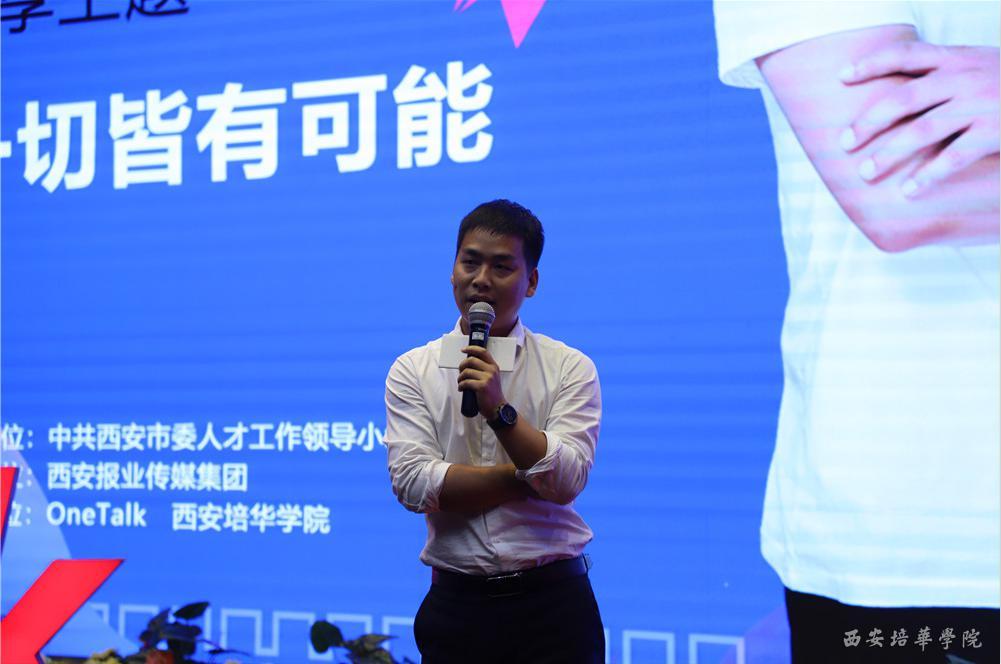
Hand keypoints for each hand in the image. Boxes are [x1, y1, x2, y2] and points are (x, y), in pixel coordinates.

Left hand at [458, 346, 503, 417]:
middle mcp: (492, 370)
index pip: (483, 352)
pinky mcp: (482, 386)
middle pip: (471, 360)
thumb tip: (468, 364)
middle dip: (462, 365)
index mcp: (494, 366)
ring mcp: (487, 378)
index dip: (471, 348)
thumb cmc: (492, 394)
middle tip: (460, 372)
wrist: (498, 408)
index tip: (463, 350)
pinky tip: (461, 389)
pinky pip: (466, 382)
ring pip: (467, 372)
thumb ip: (484, 370)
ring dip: (460, 377)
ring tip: (460, 383)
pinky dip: (460, 385)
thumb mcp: (492, 378)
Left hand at [839, 42, 998, 196]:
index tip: (841, 77)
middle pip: (903, 98)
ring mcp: (980, 104)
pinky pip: (954, 156)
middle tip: (844, 143)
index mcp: (957, 59)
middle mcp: (964, 78)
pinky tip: (909, 192)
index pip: (906, 55)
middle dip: (869, 122)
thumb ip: (945, 73)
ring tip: (866, 172)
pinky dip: (928, 175)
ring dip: (889, 153)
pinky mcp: (995, 131)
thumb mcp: (980, 64)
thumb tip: (899, 95)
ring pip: (922, 130)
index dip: (871, 63)